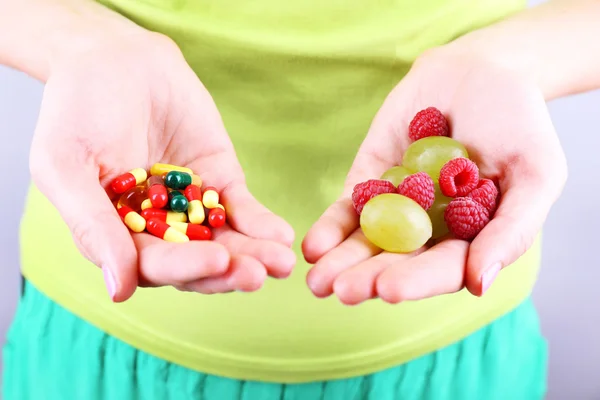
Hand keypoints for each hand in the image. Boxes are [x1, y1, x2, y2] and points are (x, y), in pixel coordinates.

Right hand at [30, 32, 294, 301]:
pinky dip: (261, 223)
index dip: (186, 267)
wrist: (115, 56)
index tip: (216, 260)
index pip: (154, 264)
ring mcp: (190, 207)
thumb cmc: (77, 108)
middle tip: (257, 274)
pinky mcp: (218, 181)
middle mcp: (156, 229)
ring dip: (253, 254)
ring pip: (224, 240)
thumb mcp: (67, 165)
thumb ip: (92, 225)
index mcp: (116, 235)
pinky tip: (281, 234)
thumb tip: (120, 291)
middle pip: (196, 262)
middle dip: (227, 270)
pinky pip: (241, 208)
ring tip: (281, 263)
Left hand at [302, 47, 566, 304]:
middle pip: (398, 262)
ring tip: (317, 282)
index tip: (388, 289)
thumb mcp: (535, 171)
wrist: (478, 69)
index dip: (417, 280)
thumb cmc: (517, 121)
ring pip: (367, 243)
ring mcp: (397, 209)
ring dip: (342, 263)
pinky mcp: (369, 184)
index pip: (442, 268)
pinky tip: (313, 246)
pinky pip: (348, 209)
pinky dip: (331, 227)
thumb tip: (479, 284)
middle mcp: (431, 233)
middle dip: (369, 278)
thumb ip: (513, 229)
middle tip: (343, 290)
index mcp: (472, 240)